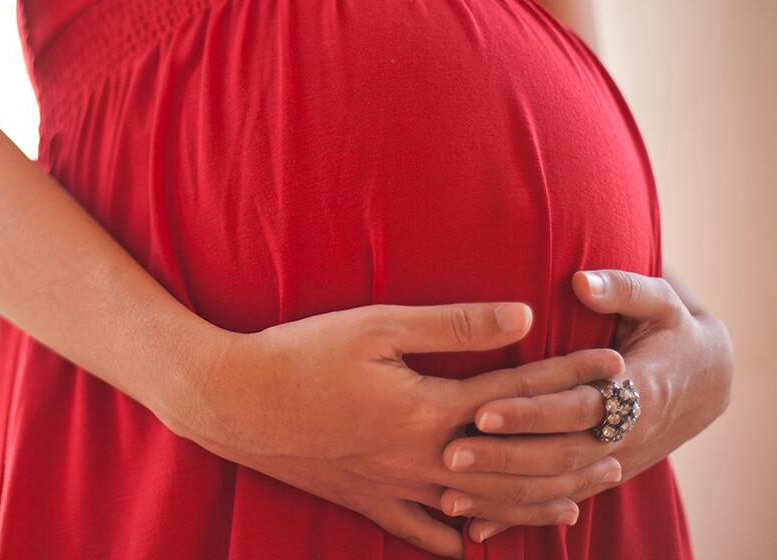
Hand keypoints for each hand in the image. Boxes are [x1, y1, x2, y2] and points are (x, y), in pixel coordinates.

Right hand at [181, 301, 624, 557]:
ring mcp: (395, 486)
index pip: (519, 393)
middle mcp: (423, 458)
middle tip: (620, 444)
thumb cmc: (299, 353)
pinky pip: (422, 531)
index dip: (569, 378)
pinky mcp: (365, 499)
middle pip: (517, 463)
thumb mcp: (375, 326)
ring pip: (482, 506)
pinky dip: (456, 537)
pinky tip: (476, 541)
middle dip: (573, 453)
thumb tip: (522, 317)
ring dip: (535, 501)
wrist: (233, 401)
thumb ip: (452, 325)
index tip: (612, 367)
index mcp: (430, 409)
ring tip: (578, 500)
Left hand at [440, 270, 733, 542]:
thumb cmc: (672, 330)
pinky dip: (519, 517)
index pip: (576, 406)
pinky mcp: (600, 476)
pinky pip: (557, 502)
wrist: (706, 380)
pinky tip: (477, 529)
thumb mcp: (660, 302)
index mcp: (636, 390)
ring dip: (504, 496)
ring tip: (450, 495)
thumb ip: (622, 289)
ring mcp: (613, 462)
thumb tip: (582, 281)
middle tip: (451, 454)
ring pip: (556, 489)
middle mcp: (624, 435)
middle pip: (559, 455)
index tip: (482, 409)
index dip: (531, 411)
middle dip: (504, 458)